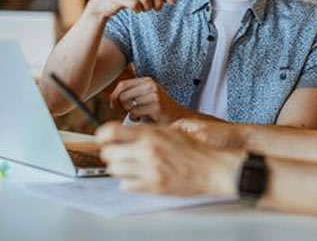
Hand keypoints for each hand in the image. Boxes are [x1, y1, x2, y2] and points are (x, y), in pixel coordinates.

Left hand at [96, 122, 241, 194]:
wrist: (214, 168)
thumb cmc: (196, 149)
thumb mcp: (173, 131)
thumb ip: (148, 132)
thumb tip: (124, 134)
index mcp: (151, 134)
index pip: (110, 132)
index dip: (102, 135)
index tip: (103, 138)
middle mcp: (147, 151)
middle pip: (108, 153)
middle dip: (110, 153)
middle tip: (117, 153)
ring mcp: (149, 170)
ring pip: (115, 170)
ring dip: (119, 168)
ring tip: (130, 165)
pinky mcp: (153, 187)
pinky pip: (126, 186)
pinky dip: (128, 182)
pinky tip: (139, 176)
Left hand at [110, 77, 189, 123]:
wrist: (178, 117)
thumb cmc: (158, 108)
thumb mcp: (146, 95)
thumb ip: (131, 93)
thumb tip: (112, 99)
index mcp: (148, 80)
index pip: (123, 84)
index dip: (114, 95)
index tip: (113, 104)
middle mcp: (151, 85)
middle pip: (123, 95)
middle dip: (123, 107)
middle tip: (132, 112)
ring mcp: (154, 95)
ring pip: (128, 105)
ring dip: (131, 113)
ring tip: (142, 114)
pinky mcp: (156, 107)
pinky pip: (134, 113)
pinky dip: (136, 119)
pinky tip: (145, 118)